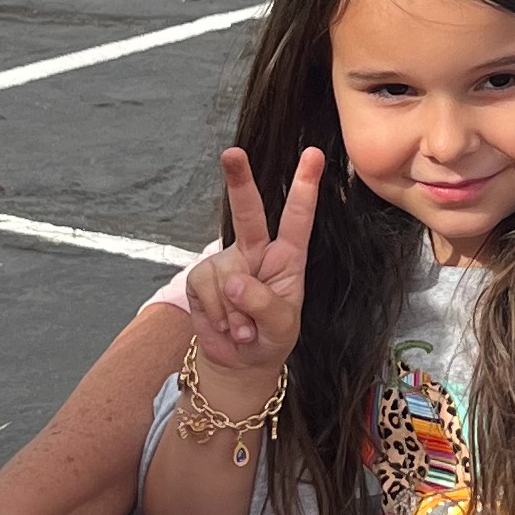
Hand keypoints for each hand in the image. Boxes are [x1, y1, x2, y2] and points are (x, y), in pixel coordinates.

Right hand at [184, 147, 324, 378]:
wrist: (240, 360)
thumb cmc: (271, 337)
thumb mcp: (281, 326)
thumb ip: (264, 303)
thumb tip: (233, 281)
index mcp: (287, 257)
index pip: (297, 218)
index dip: (305, 186)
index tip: (313, 156)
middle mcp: (255, 251)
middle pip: (247, 212)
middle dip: (238, 181)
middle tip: (232, 154)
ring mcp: (225, 262)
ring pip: (225, 276)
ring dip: (234, 312)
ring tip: (243, 327)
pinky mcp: (201, 278)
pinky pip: (205, 290)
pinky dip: (216, 315)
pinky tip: (226, 325)